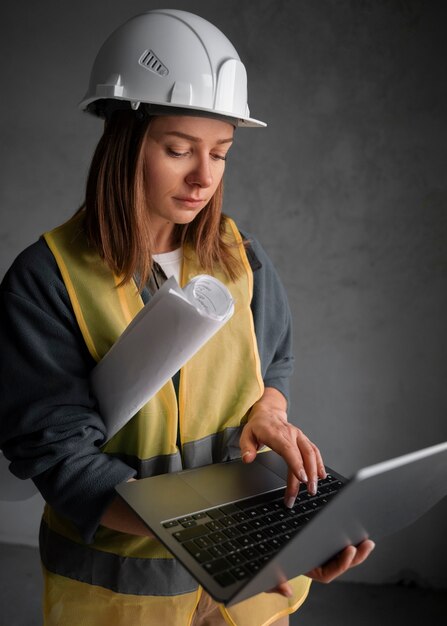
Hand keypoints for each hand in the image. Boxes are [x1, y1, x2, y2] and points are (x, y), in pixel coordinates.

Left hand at [239, 387, 325, 506]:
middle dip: (309, 474)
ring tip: (313, 488)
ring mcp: (299, 436)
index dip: (297, 464)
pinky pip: (314, 450)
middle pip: (303, 454)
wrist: (268, 413)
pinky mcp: (303, 439)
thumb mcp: (246, 435)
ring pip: (311, 453)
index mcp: (276, 433)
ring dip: (315, 471)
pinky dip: (319, 463)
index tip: (302, 478)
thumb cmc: (258, 426)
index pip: (288, 449)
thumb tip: (247, 459)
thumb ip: (246, 448)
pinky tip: (321, 475)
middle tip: (309, 491)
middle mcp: (290, 434)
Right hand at [267, 540, 375, 596]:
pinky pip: (337, 545)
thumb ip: (276, 585)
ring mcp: (321, 554)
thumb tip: (287, 591)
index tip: (350, 550)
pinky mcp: (321, 541)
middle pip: (341, 564)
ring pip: (343, 556)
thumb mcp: (269, 577)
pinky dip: (348, 540)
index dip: (342, 563)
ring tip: (368, 541)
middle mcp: (318, 564)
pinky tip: (357, 534)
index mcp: (310, 572)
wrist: (264, 552)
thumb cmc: (268, 565)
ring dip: (357, 550)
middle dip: (357, 556)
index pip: (329, 572)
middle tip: (367, 544)